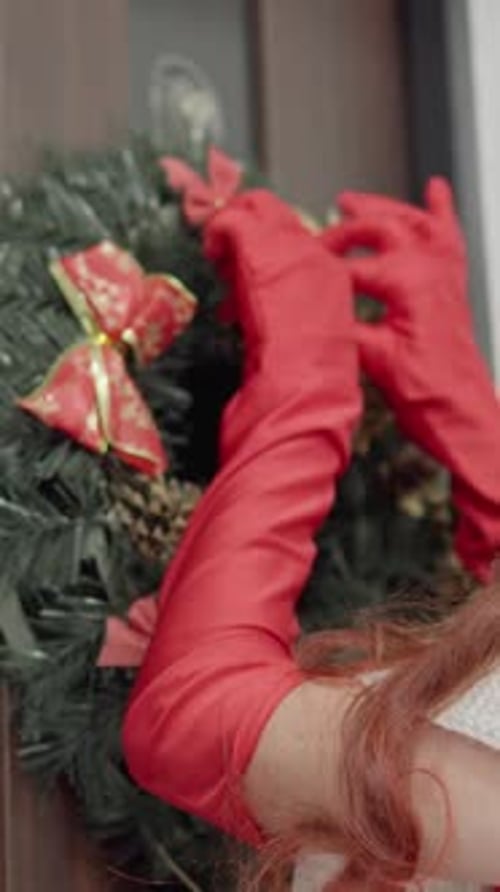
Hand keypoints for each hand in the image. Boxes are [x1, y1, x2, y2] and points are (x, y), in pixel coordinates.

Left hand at [205, 189, 355, 379]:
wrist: (303, 380)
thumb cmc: (304, 374)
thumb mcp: (305, 337)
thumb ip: (288, 310)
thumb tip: (264, 305)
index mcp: (332, 275)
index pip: (296, 240)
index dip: (268, 251)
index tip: (246, 273)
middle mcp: (315, 253)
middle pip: (277, 213)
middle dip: (248, 227)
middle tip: (226, 252)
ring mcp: (288, 245)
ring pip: (255, 208)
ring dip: (231, 230)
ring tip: (218, 259)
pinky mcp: (260, 246)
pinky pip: (231, 220)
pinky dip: (215, 231)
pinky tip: (210, 251)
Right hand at [322, 178, 499, 579]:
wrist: (463, 415)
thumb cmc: (427, 394)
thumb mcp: (373, 361)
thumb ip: (342, 327)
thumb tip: (310, 312)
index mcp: (409, 282)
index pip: (349, 268)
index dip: (315, 274)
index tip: (289, 281)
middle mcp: (432, 269)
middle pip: (380, 229)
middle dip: (343, 230)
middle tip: (314, 241)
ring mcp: (446, 276)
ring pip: (415, 223)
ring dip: (384, 208)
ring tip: (351, 200)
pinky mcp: (452, 288)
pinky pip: (450, 238)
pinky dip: (442, 212)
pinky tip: (436, 191)